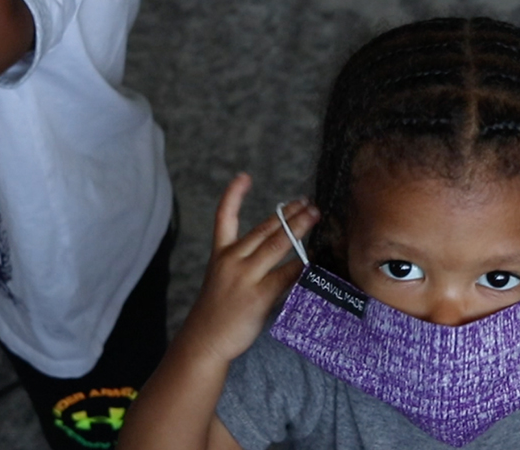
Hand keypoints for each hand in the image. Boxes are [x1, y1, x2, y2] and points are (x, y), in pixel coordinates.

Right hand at [181, 173, 318, 365]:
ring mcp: (245, 277)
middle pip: (264, 228)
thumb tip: (283, 248)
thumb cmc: (218, 311)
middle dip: (288, 213)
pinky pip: (286, 274)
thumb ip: (249, 262)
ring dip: (298, 227)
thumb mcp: (224, 279)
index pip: (224, 218)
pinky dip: (302, 264)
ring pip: (277, 244)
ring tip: (315, 215)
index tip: (244, 177)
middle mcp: (232, 260)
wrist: (204, 342)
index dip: (233, 195)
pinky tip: (314, 256)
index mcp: (220, 254)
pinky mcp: (258, 296)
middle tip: (308, 202)